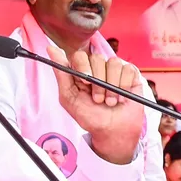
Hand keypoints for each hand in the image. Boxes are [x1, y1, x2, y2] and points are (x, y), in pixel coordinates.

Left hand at [48, 47, 144, 163]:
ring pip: (114, 63)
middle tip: (98, 99)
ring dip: (112, 87)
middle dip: (98, 82)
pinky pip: (128, 69)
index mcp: (82, 71)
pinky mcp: (130, 73)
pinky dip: (124, 86)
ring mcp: (115, 69)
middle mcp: (98, 67)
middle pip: (97, 58)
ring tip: (110, 101)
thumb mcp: (70, 98)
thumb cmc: (90, 117)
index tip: (85, 81)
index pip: (80, 55)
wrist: (113, 131)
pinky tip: (122, 98)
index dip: (83, 66)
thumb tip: (50, 49)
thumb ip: (61, 74)